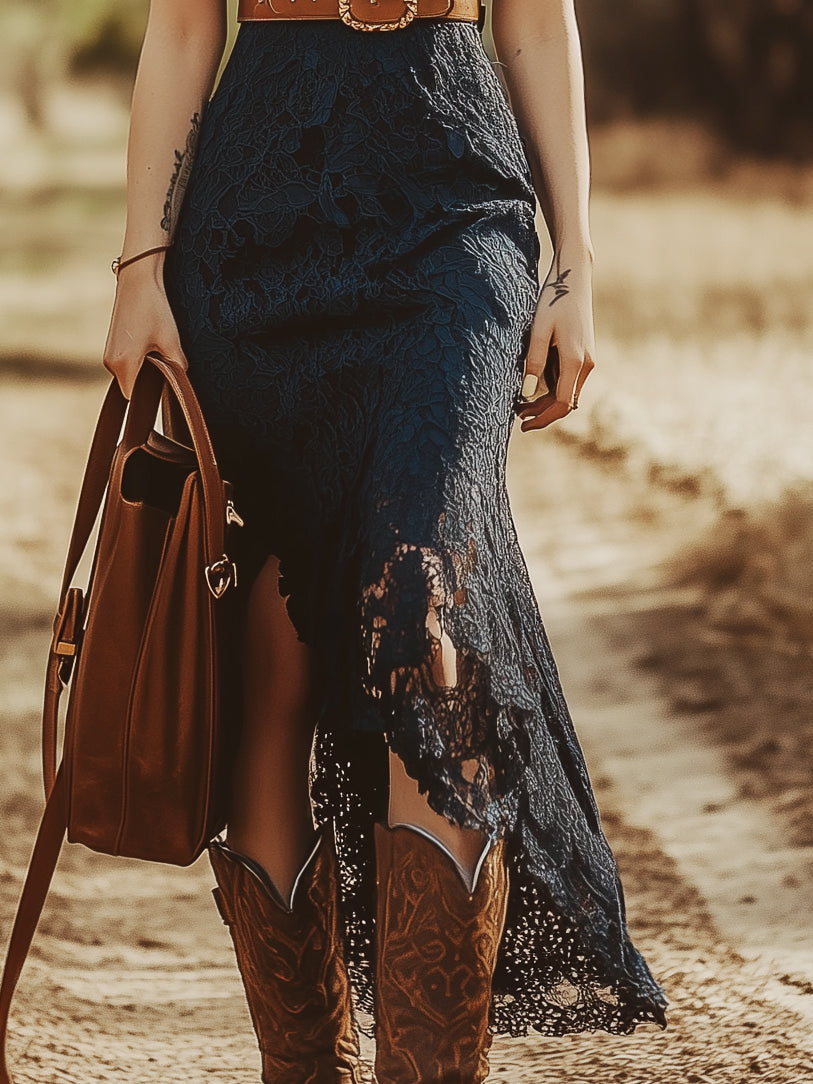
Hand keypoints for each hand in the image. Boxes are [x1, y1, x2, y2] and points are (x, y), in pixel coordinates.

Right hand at [102, 255, 187, 398]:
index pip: (134, 399)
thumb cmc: (154, 308)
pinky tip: (149, 344)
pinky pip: (126, 364)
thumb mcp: (172, 342)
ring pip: (130, 375)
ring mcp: (108, 354)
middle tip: (166, 366)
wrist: (137, 279)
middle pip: (133, 387)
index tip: (164, 391)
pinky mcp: (111, 345)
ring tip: (157, 350)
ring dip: (145, 370)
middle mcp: (110, 363)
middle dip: (149, 383)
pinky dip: (139, 360)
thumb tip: (182, 387)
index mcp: (123, 364)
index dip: (149, 398)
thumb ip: (177, 370)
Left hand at [515, 253, 595, 431]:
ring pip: (567, 393)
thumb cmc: (554, 299)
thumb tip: (527, 392)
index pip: (562, 404)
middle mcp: (585, 364)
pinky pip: (568, 381)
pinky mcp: (582, 355)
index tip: (523, 424)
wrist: (574, 277)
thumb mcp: (539, 329)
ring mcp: (586, 360)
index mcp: (575, 361)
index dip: (543, 418)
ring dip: (546, 403)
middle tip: (517, 417)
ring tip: (520, 405)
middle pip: (565, 403)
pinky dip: (552, 390)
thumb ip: (534, 360)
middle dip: (543, 413)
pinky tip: (533, 388)